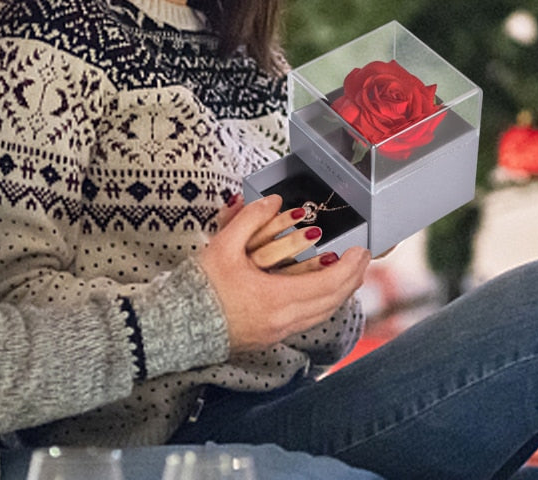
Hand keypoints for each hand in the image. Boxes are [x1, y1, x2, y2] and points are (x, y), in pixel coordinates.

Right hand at [198, 194, 369, 352]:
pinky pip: (308, 320)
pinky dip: (322, 303)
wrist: (175, 327)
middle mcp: (283, 321)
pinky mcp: (269, 337)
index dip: (350, 267)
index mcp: (276, 299)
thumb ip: (250, 218)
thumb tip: (272, 200)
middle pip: (332, 302)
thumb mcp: (223, 246)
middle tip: (362, 258)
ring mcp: (277, 332)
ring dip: (339, 293)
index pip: (329, 284)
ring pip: (322, 314)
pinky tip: (320, 290)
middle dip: (352, 279)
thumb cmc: (199, 288)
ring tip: (347, 272)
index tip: (361, 250)